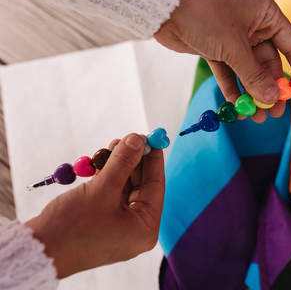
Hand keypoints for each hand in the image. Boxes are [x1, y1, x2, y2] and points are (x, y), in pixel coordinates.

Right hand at [25, 134, 164, 278]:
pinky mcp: (103, 219)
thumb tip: (138, 139)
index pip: (155, 185)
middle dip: (132, 160)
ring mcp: (119, 223)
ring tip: (111, 147)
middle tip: (127, 139)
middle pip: (140, 184)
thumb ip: (123, 162)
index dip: (153, 159)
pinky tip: (101, 161)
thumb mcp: (102, 190)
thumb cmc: (72, 227)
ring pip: (124, 185)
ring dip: (118, 165)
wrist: (38, 250)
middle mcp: (135, 227)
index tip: (152, 137)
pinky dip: (107, 175)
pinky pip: (111, 191)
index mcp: (144, 228)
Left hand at [154, 0, 290, 122]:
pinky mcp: (216, 51)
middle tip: (273, 113)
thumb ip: (253, 74)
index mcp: (265, 16)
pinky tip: (236, 107)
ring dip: (251, 94)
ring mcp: (233, 41)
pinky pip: (228, 74)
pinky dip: (232, 90)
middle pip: (268, 65)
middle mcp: (252, 28)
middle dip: (270, 90)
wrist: (168, 10)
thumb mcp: (234, 46)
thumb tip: (271, 97)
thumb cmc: (204, 15)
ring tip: (254, 116)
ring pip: (248, 72)